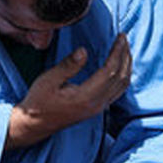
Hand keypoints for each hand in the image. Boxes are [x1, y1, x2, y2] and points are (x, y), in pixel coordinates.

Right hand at [7, 34, 131, 149]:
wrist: (35, 124)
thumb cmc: (38, 102)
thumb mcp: (47, 81)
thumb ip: (67, 66)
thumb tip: (83, 51)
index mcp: (85, 97)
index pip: (109, 71)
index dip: (117, 53)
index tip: (120, 37)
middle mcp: (96, 104)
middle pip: (120, 77)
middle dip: (125, 55)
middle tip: (123, 38)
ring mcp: (99, 108)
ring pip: (122, 85)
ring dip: (127, 65)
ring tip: (124, 48)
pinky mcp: (97, 108)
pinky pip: (118, 91)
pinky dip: (123, 75)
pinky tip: (120, 66)